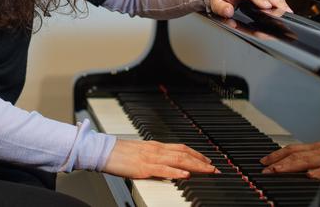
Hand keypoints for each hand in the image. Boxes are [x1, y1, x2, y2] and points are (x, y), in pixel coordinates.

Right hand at [103, 138, 218, 178]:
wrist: (104, 151)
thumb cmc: (119, 154)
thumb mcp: (141, 153)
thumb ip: (155, 158)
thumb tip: (167, 166)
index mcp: (156, 146)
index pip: (182, 148)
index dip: (197, 154)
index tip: (208, 161)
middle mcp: (156, 149)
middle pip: (184, 153)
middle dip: (202, 161)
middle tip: (215, 169)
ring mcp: (151, 157)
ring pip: (178, 159)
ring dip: (196, 165)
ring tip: (208, 171)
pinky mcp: (144, 167)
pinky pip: (164, 169)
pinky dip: (177, 171)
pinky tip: (186, 175)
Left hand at [260, 142, 319, 178]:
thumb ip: (309, 158)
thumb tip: (289, 163)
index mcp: (316, 148)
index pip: (292, 149)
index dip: (276, 155)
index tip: (264, 161)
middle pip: (295, 155)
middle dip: (278, 162)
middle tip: (265, 170)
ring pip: (307, 161)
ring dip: (290, 166)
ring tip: (277, 170)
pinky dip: (318, 172)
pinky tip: (310, 175)